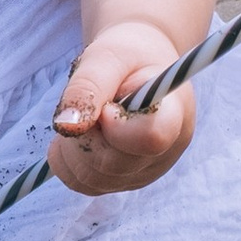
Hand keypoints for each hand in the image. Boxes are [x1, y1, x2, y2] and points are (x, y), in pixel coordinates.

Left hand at [47, 23, 196, 198]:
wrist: (136, 66)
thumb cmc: (127, 55)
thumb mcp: (106, 56)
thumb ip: (88, 85)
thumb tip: (65, 125)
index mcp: (174, 114)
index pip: (150, 139)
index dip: (117, 126)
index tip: (107, 106)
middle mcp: (166, 152)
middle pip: (112, 164)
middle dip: (84, 133)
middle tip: (88, 103)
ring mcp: (145, 172)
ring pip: (93, 179)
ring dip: (71, 147)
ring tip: (85, 115)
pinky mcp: (124, 181)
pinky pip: (84, 184)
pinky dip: (68, 160)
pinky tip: (78, 134)